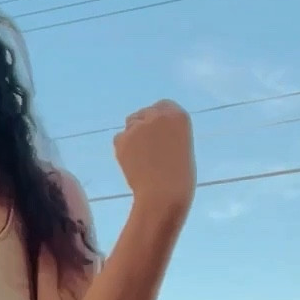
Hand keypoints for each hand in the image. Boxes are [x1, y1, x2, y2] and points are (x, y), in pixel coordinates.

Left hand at [113, 100, 195, 217]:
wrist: (164, 194)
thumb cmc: (178, 177)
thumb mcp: (180, 145)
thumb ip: (167, 132)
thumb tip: (148, 129)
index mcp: (179, 116)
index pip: (163, 105)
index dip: (157, 118)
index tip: (156, 131)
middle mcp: (158, 115)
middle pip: (143, 113)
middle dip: (143, 126)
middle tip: (145, 149)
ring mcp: (139, 126)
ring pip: (130, 125)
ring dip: (132, 136)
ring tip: (142, 159)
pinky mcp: (122, 139)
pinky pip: (119, 140)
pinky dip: (123, 150)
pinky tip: (133, 165)